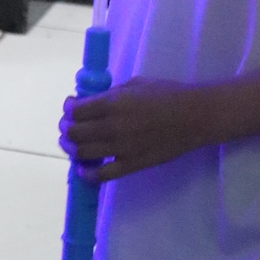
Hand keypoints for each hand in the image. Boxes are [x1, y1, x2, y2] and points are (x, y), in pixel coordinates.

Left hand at [61, 78, 211, 180]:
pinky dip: (87, 174)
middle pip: (76, 133)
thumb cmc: (166, 94)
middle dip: (66, 129)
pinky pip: (102, 175)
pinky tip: (82, 168)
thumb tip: (92, 102)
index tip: (69, 107)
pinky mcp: (131, 165)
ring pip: (83, 153)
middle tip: (66, 127)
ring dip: (71, 149)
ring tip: (70, 145)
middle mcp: (113, 126)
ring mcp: (121, 148)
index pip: (77, 110)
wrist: (193, 117)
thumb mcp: (135, 84)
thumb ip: (112, 94)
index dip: (68, 108)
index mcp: (114, 102)